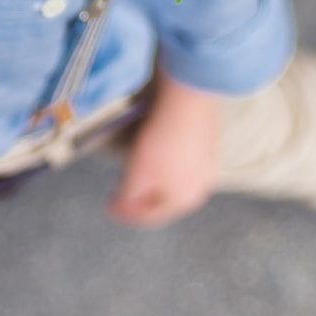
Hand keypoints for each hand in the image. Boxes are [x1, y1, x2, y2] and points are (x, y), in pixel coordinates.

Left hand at [108, 76, 221, 227]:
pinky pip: (179, 161)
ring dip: (152, 180)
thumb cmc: (164, 139)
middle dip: (140, 198)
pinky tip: (152, 150)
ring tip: (134, 171)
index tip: (110, 207)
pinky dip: (163, 162)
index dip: (127, 214)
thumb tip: (118, 210)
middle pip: (163, 199)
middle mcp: (199, 186)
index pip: (150, 216)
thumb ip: (127, 198)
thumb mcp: (137, 174)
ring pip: (172, 180)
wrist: (187, 99)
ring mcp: (205, 164)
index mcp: (183, 200)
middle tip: (121, 192)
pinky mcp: (204, 143)